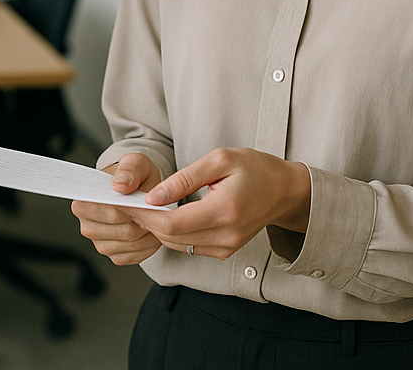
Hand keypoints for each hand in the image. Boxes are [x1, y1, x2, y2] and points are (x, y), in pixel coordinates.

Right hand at [71, 152, 165, 264]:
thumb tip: (120, 185)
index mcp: (84, 203)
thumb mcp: (136, 163)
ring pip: (132, 244)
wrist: (139, 190)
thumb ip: (130, 169)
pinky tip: (149, 230)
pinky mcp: (115, 255)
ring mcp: (100, 243)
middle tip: (153, 209)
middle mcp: (87, 225)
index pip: (113, 213)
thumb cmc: (135, 176)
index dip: (134, 209)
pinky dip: (149, 245)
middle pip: (125, 232)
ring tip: (152, 217)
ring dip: (149, 233)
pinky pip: (136, 255)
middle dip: (144, 221)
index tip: (145, 201)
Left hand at [126, 147, 310, 259]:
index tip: (129, 201)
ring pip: (177, 245)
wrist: (283, 191)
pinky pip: (189, 247)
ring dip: (157, 229)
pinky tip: (165, 216)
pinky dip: (173, 234)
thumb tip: (153, 197)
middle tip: (129, 203)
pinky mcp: (225, 251)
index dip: (146, 215)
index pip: (173, 223)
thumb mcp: (219, 160)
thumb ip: (184, 179)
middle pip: (172, 237)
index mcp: (225, 210)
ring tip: (143, 207)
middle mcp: (226, 235)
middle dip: (146, 221)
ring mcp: (227, 247)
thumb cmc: (253, 169)